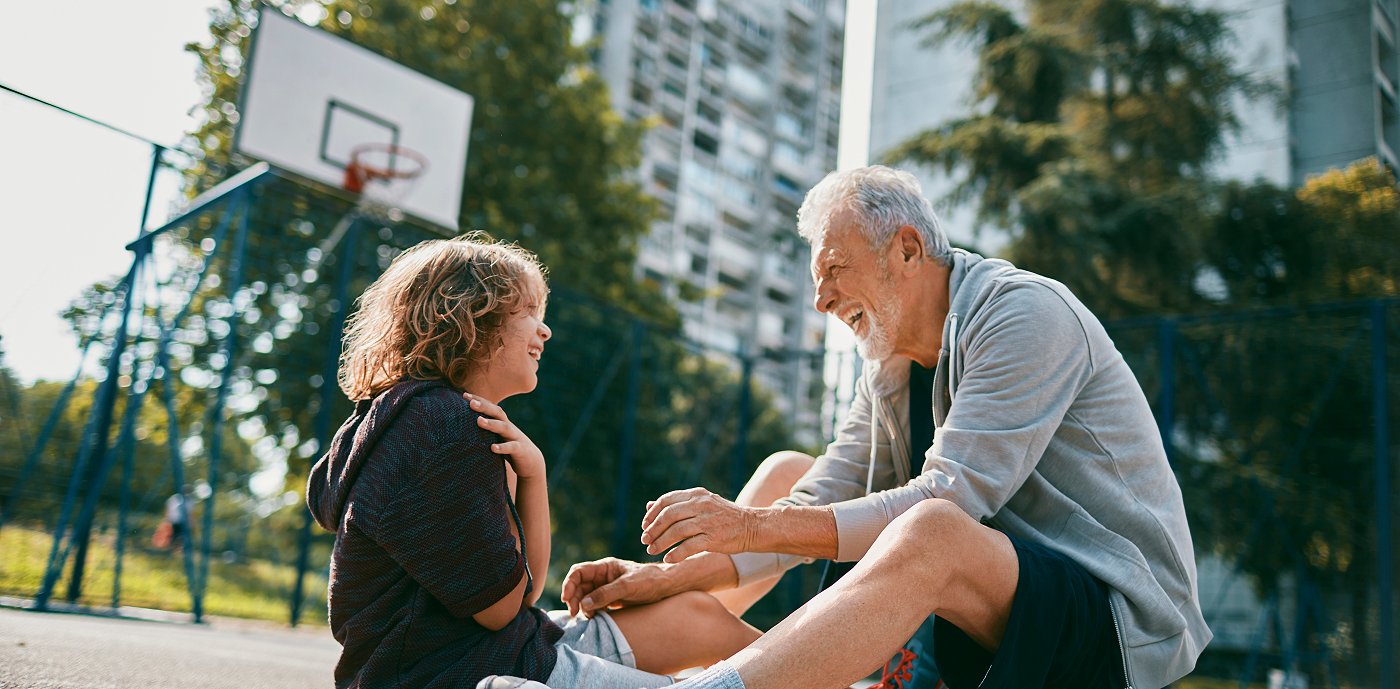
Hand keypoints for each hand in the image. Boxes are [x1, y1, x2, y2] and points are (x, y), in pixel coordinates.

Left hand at [465, 393, 544, 479]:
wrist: (531, 462)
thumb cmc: (508, 448)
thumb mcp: (497, 437)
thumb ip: (485, 430)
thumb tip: (462, 426)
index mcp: (502, 422)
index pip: (490, 408)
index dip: (479, 400)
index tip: (464, 395)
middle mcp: (508, 427)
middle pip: (497, 413)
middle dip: (484, 407)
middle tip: (471, 403)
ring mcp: (515, 437)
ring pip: (504, 427)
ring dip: (491, 424)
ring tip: (479, 421)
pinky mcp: (520, 450)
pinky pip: (512, 447)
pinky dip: (502, 447)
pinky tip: (492, 448)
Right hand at [560, 557, 679, 616]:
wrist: (667, 587)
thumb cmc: (650, 581)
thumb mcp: (627, 586)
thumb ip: (606, 594)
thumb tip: (584, 604)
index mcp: (605, 567)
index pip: (579, 572)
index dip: (569, 584)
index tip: (567, 599)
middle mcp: (603, 576)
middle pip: (579, 586)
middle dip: (574, 598)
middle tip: (575, 614)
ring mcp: (607, 588)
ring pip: (586, 596)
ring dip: (582, 606)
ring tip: (586, 618)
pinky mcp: (613, 599)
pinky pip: (595, 604)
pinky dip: (591, 611)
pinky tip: (593, 619)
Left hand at [640, 487, 759, 562]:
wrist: (752, 526)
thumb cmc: (723, 517)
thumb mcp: (701, 504)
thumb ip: (676, 505)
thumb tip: (649, 505)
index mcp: (696, 495)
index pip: (666, 501)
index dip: (652, 514)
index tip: (645, 526)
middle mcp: (701, 505)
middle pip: (668, 515)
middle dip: (653, 529)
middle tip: (645, 541)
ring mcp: (708, 521)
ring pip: (676, 531)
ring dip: (660, 543)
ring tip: (652, 551)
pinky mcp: (714, 538)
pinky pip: (689, 546)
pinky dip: (675, 554)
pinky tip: (668, 559)